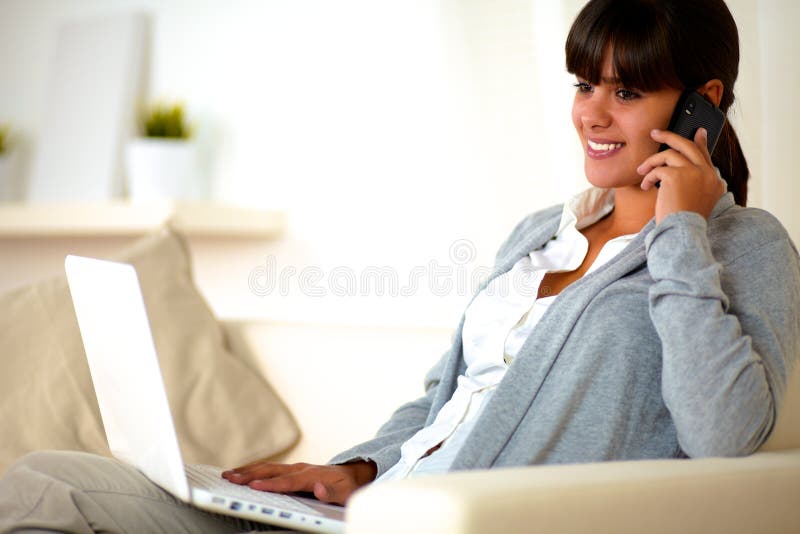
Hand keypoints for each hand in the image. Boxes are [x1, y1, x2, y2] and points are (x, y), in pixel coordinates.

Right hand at [221, 460, 376, 505]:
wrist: (354, 475)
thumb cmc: (348, 487)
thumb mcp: (346, 493)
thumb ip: (331, 493)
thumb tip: (318, 489)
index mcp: (312, 475)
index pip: (287, 481)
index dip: (270, 484)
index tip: (254, 486)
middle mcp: (301, 468)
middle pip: (272, 471)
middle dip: (250, 474)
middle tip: (230, 478)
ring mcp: (295, 468)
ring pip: (268, 467)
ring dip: (248, 470)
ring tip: (228, 474)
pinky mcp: (291, 470)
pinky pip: (269, 468)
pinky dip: (254, 469)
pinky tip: (241, 472)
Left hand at [638, 128, 724, 224]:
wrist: (682, 232)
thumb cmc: (683, 222)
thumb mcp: (695, 201)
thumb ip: (693, 183)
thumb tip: (676, 169)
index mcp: (714, 181)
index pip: (705, 155)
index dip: (700, 142)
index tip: (698, 132)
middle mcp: (707, 173)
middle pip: (688, 145)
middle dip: (670, 136)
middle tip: (655, 133)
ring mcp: (693, 172)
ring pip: (669, 154)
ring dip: (652, 162)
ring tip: (641, 171)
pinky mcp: (677, 175)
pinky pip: (657, 169)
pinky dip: (648, 177)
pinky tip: (644, 186)